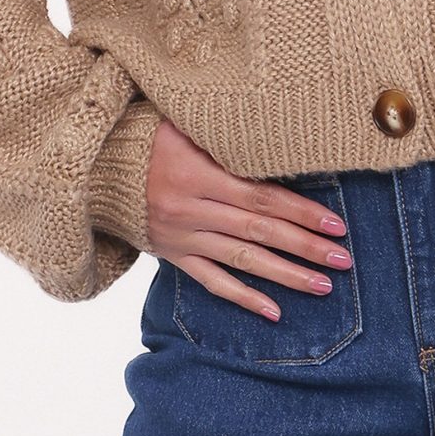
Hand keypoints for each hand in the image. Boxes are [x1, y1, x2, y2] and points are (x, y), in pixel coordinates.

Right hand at [143, 114, 354, 321]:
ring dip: (285, 275)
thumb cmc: (144, 136)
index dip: (301, 211)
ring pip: (242, 260)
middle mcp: (191, 209)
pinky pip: (211, 281)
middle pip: (259, 231)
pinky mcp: (173, 255)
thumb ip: (224, 136)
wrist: (92, 167)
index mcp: (196, 175)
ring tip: (322, 285)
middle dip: (305, 247)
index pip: (261, 196)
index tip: (335, 224)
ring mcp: (182, 236)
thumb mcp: (181, 124)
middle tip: (342, 259)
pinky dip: (243, 297)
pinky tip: (274, 311)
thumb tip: (276, 134)